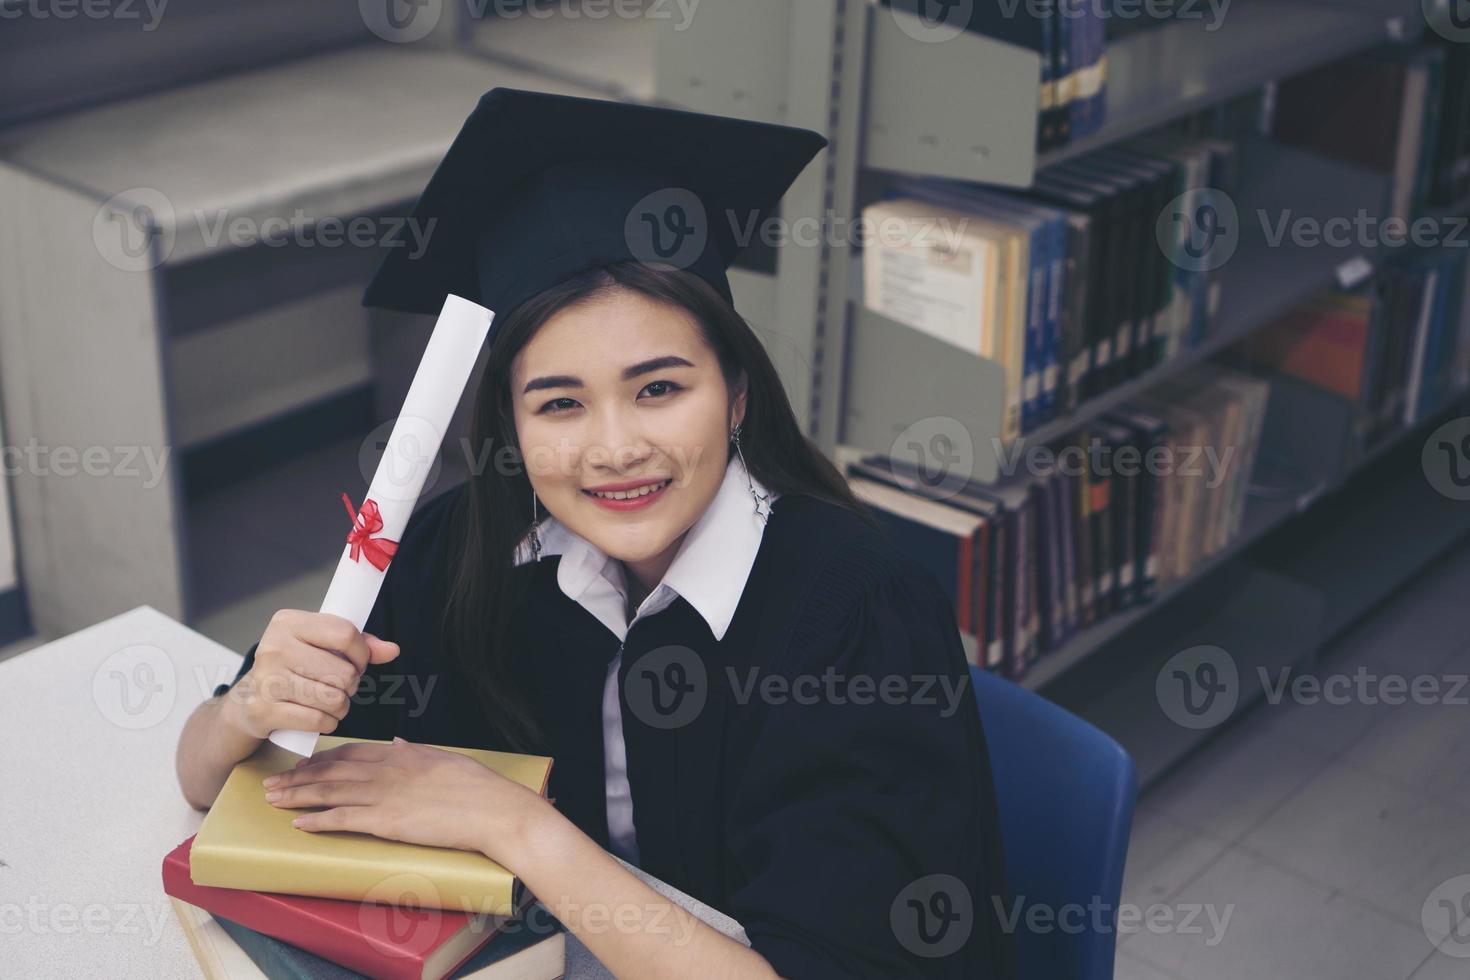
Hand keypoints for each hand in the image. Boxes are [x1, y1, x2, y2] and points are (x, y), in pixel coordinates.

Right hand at [220, 609, 399, 740]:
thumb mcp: (321, 646)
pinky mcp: (263, 709)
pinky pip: (317, 720)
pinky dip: (327, 723)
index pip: (345, 634)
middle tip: (340, 687)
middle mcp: (273, 647)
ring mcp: (266, 679)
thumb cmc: (292, 669)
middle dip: (351, 685)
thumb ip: (360, 645)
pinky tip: (320, 718)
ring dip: (341, 707)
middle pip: (343, 672)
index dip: (362, 654)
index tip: (357, 663)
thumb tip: (392, 650)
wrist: (247, 701)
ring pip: (333, 698)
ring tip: (331, 702)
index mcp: (288, 622)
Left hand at [261, 737, 552, 865]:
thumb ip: (415, 751)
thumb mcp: (443, 758)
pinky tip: (300, 822)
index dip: (322, 759)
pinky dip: (319, 819)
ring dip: (298, 795)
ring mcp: (385, 795)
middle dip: (299, 777)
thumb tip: (398, 742)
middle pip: (332, 771)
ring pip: (330, 792)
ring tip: (274, 799)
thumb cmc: (476, 787)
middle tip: (272, 781)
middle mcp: (386, 771)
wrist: (491, 809)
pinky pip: (344, 818)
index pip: (350, 752)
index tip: (303, 764)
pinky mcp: (387, 820)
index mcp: (400, 755)